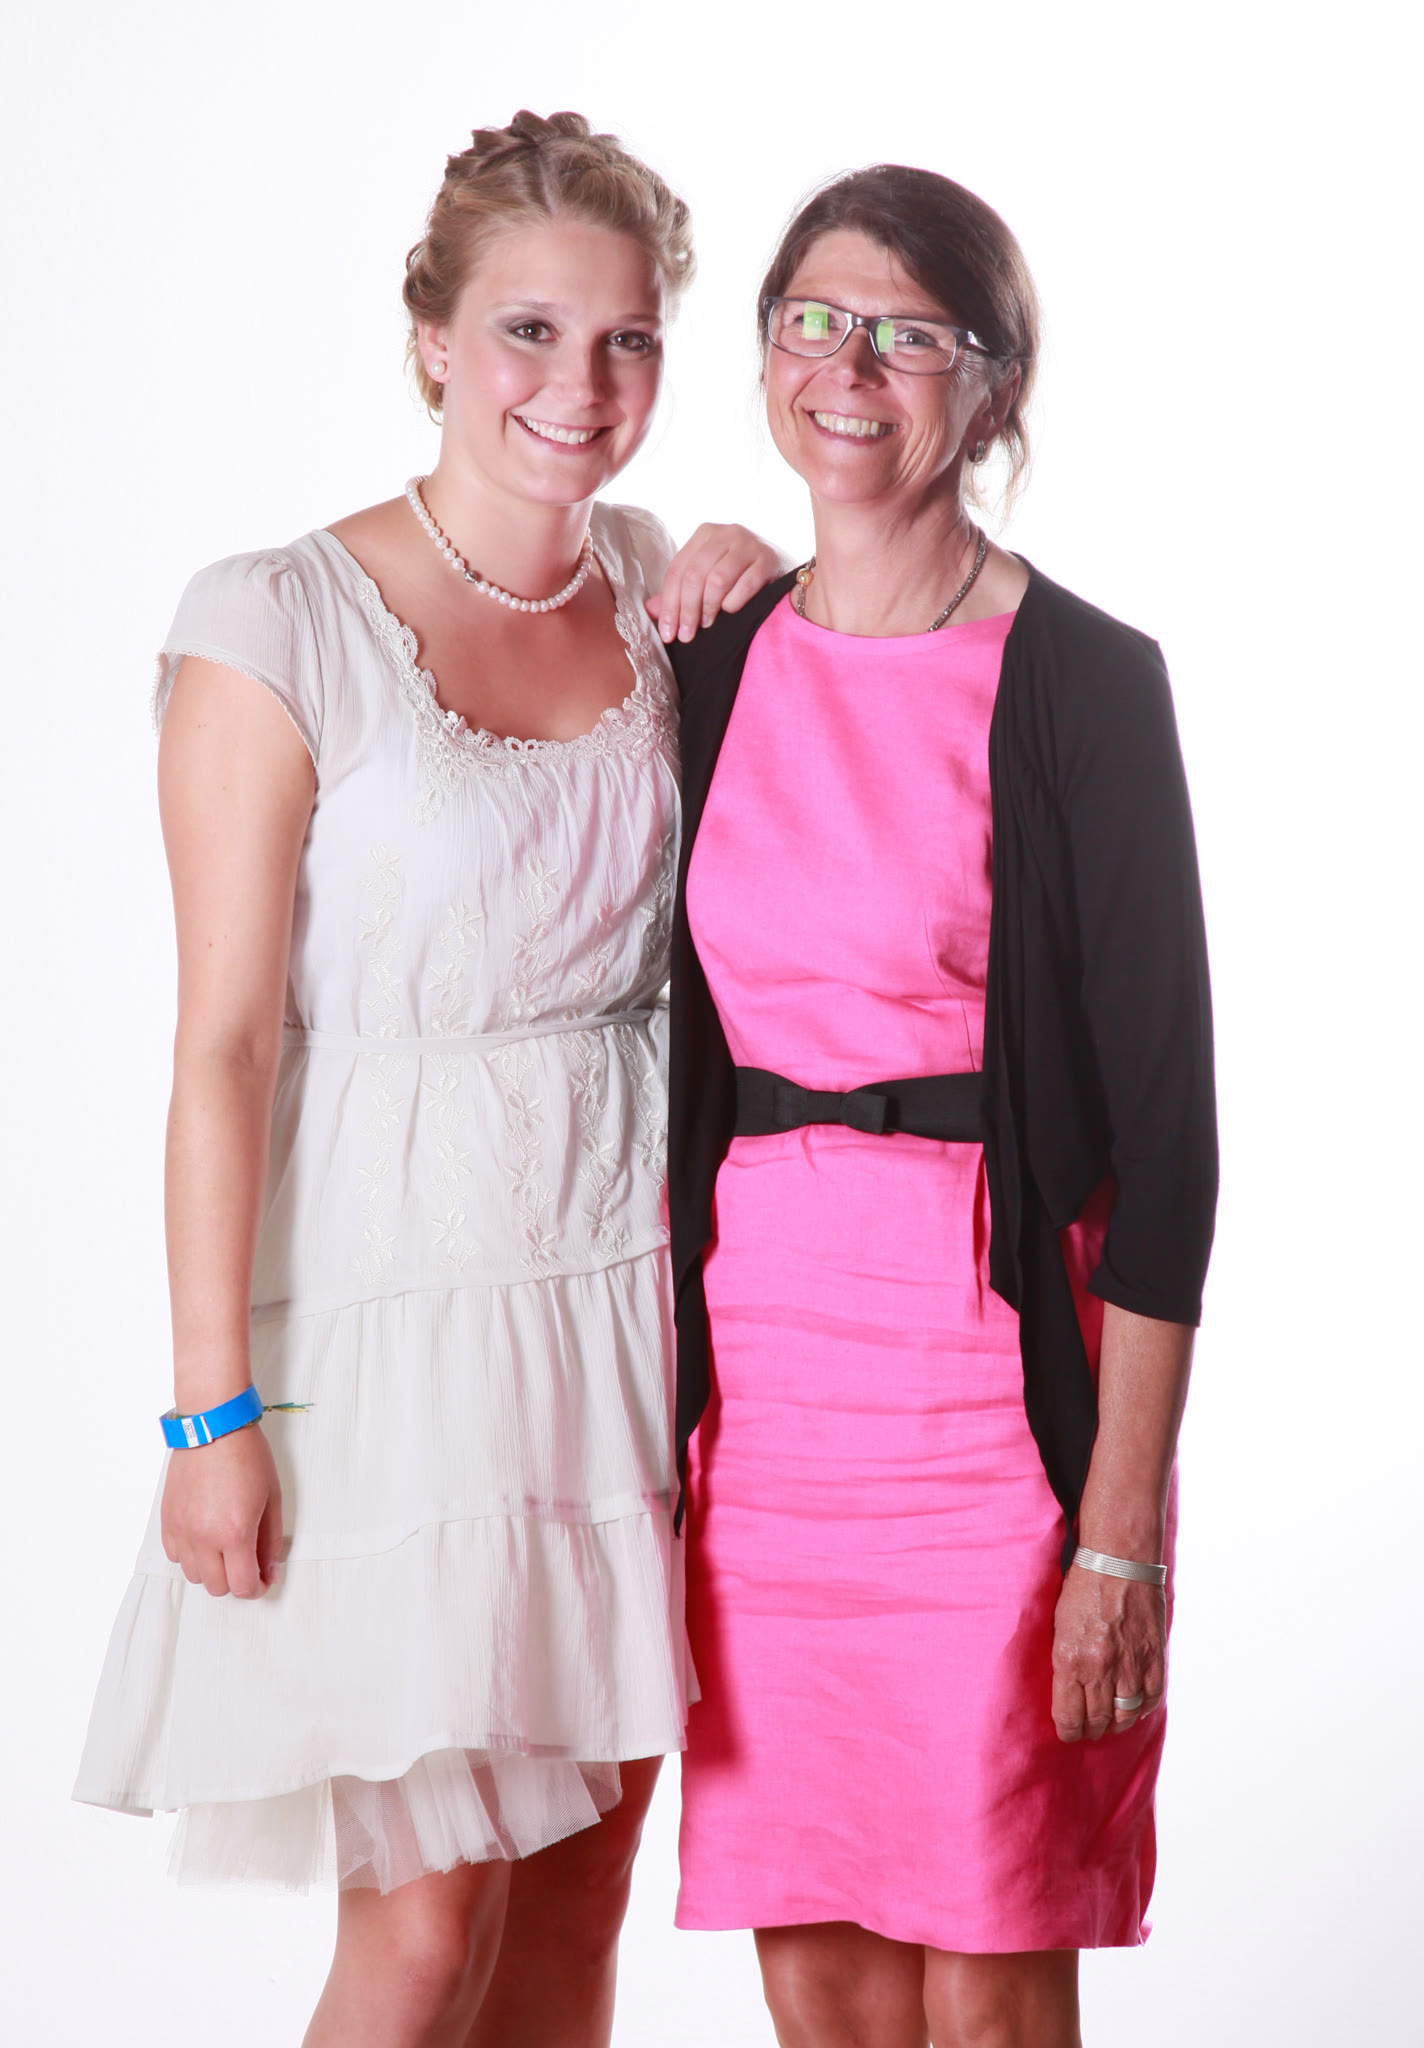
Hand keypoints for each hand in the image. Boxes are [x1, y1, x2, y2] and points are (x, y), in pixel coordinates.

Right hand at [161, 1422, 282, 1598]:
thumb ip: (271, 1541)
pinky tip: (205, 1536)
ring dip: (212, 1569)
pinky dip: (191, 1555)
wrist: (212, 1426)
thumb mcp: (272, 1498)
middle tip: (247, 1561)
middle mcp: (203, 1537)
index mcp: (235, 1533)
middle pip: (216, 1587)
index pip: (243, 1586)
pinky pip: (175, 1555)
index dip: (257, 1588)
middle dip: (236, 1580)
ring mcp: (181, 1530)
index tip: (263, 1579)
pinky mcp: (167, 1520)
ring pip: (193, 1575)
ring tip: (225, 1545)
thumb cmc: (247, 1456)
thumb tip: (269, 1571)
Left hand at [645, 524, 783, 642]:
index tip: (668, 633)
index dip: (669, 604)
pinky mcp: (767, 559)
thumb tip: (649, 610)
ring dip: (709, 606)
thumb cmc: (739, 576)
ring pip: (717, 578)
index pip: (678, 569)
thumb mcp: (707, 579)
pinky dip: (734, 601)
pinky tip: (730, 611)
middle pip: (694, 574)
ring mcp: (748, 543)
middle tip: (686, 635)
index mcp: (705, 534)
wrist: (782, 570)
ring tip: (708, 624)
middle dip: (686, 610)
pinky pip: (745, 584)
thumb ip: (680, 592)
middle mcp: (726, 533)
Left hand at [1050, 1561, 1164, 1741]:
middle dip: (1090, 1730)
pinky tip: (1133, 1705)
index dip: (1068, 1731)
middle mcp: (1100, 1669)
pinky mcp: (1153, 1659)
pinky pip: (1150, 1699)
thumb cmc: (1083, 1588)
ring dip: (1116, 1722)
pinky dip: (1141, 1708)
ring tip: (1110, 1720)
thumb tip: (1067, 1691)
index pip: (1068, 1717)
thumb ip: (1064, 1661)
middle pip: (1096, 1721)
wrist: (1119, 1562)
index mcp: (1070, 1660)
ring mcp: (1130, 1666)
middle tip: (1088, 1729)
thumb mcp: (1059, 1625)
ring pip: (1124, 1716)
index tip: (1068, 1731)